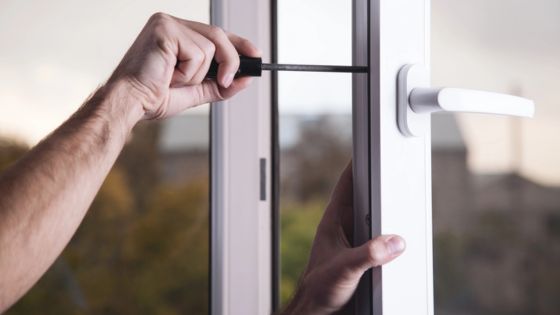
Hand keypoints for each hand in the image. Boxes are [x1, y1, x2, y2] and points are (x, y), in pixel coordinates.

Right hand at [108, 12, 259, 119]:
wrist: (130, 103)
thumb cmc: (152, 96)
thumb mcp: (194, 91)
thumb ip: (219, 84)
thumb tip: (245, 78)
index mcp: (176, 33)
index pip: (215, 33)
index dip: (238, 44)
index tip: (256, 55)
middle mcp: (171, 23)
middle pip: (218, 35)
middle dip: (230, 61)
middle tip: (227, 81)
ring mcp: (166, 23)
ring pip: (210, 48)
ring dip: (197, 74)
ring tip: (174, 79)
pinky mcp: (165, 30)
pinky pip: (197, 53)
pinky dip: (188, 72)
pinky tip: (168, 75)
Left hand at [282, 162, 405, 314]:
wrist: (316, 311)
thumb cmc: (317, 289)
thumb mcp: (344, 269)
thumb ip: (368, 255)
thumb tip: (393, 241)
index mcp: (333, 221)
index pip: (347, 184)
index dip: (358, 164)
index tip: (370, 146)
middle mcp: (344, 227)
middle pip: (365, 197)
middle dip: (380, 185)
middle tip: (397, 172)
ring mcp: (353, 241)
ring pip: (373, 217)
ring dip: (386, 212)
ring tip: (402, 203)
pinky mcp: (362, 255)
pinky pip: (380, 238)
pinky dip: (390, 235)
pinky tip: (399, 237)